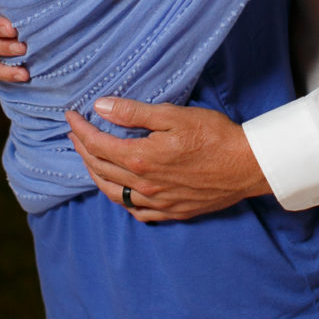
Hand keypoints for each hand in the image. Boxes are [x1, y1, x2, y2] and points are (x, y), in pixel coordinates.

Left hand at [65, 97, 267, 222]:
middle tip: (75, 134)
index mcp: (140, 159)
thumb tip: (101, 107)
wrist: (247, 165)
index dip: (80, 129)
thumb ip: (134, 113)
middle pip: (100, 169)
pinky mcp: (172, 211)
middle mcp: (144, 185)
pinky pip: (137, 211)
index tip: (71, 116)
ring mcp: (157, 202)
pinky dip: (122, 200)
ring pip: (113, 193)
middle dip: (82, 149)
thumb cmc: (214, 135)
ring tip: (89, 160)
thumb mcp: (173, 115)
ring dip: (95, 175)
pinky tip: (121, 190)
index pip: (97, 144)